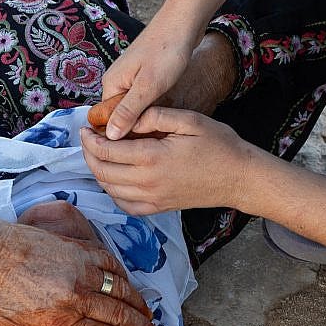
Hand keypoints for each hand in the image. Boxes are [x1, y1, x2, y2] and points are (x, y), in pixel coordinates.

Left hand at [0, 201, 155, 325]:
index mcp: (60, 322)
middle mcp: (76, 297)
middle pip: (120, 316)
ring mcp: (80, 270)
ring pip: (120, 290)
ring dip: (138, 304)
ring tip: (148, 315)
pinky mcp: (78, 249)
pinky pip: (110, 263)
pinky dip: (123, 276)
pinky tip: (128, 285)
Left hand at [80, 107, 255, 214]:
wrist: (239, 178)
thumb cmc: (218, 146)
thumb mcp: (188, 120)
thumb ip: (154, 116)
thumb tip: (127, 120)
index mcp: (152, 158)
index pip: (106, 150)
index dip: (89, 139)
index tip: (85, 128)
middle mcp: (147, 183)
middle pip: (102, 171)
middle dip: (88, 154)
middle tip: (87, 139)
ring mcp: (152, 199)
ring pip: (109, 189)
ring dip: (98, 171)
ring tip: (99, 154)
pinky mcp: (159, 208)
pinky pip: (124, 205)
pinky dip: (112, 191)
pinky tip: (115, 177)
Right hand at [100, 20, 197, 139]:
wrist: (184, 21)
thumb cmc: (167, 50)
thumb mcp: (148, 86)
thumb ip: (129, 111)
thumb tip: (110, 136)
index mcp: (111, 83)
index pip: (108, 119)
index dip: (123, 134)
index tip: (141, 146)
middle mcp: (117, 81)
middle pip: (121, 114)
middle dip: (136, 126)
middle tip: (156, 138)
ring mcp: (131, 77)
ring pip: (135, 106)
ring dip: (147, 116)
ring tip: (163, 126)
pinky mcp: (145, 74)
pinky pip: (144, 97)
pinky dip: (154, 105)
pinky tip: (167, 111)